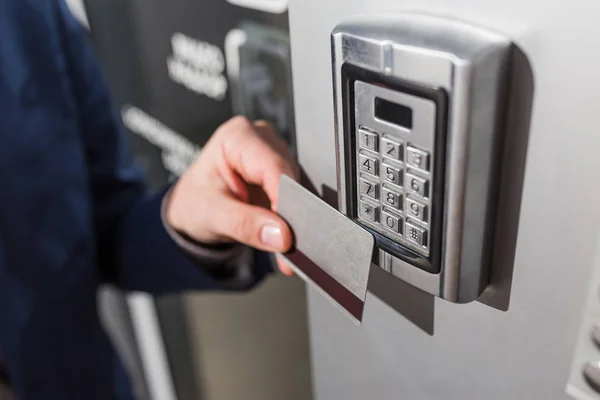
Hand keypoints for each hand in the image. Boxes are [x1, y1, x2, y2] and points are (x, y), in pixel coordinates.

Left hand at [166, 116, 297, 275]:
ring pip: (296, 185)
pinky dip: (290, 215)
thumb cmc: (195, 202)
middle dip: (288, 211)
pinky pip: (296, 193)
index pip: (274, 166)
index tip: (288, 230)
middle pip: (288, 174)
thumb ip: (245, 225)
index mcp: (237, 136)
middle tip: (282, 241)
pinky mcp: (281, 171)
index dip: (284, 199)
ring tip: (274, 236)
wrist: (193, 208)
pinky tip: (278, 230)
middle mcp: (260, 138)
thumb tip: (281, 235)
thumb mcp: (213, 216)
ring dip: (291, 215)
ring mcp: (273, 153)